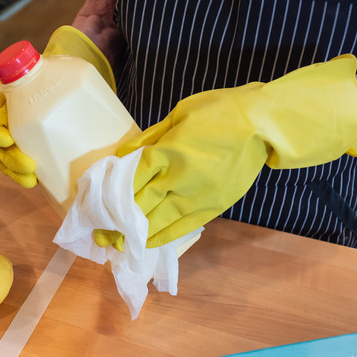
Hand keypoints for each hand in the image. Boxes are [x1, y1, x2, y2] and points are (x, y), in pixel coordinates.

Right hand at [0, 26, 114, 186]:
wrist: (86, 75)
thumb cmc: (64, 68)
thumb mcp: (48, 66)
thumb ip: (32, 68)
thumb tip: (18, 67)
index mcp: (0, 101)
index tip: (6, 138)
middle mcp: (4, 120)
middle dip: (6, 160)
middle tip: (28, 166)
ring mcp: (19, 137)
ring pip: (4, 160)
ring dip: (13, 172)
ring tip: (32, 178)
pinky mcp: (36, 151)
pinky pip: (21, 167)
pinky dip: (24, 176)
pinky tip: (38, 183)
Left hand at [96, 54, 356, 248]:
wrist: (263, 125)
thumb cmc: (219, 111)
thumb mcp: (178, 115)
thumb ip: (149, 140)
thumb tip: (124, 158)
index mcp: (168, 153)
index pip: (128, 182)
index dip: (109, 197)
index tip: (93, 207)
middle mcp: (179, 180)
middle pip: (138, 207)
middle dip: (116, 223)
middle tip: (98, 236)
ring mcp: (197, 197)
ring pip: (158, 222)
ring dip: (135, 236)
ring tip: (116, 245)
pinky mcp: (212, 206)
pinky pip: (183, 227)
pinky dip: (163, 236)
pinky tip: (147, 243)